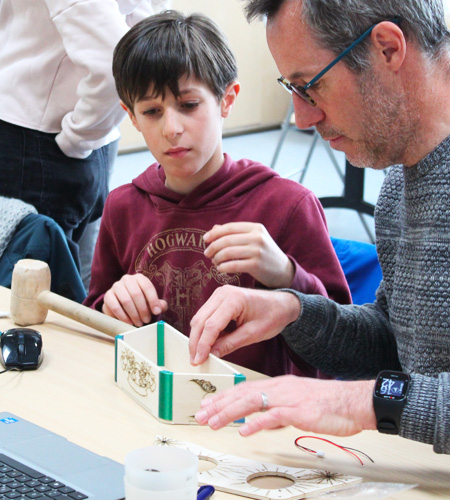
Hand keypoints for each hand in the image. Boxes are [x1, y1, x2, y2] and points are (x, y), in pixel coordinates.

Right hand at [102, 274, 167, 326]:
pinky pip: (115, 306)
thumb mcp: (151, 303)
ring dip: (134, 314)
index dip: (153, 300)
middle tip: (146, 320)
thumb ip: (159, 305)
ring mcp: (116, 286)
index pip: (147, 287)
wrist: (123, 305)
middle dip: (143, 309)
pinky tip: (129, 322)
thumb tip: (161, 307)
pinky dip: (123, 316)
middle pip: (136, 294)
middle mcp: (127, 279)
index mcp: (139, 278)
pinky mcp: (107, 296)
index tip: (156, 312)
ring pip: (126, 300)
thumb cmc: (140, 303)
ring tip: (139, 323)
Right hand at [189, 285, 300, 364]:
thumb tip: (212, 355)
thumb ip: (230, 344)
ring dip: (197, 337)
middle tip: (195, 361)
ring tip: (199, 355)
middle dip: (196, 342)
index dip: (203, 345)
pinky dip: (203, 331)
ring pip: (199, 318)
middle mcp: (223, 293)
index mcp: (234, 299)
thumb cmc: (272, 316)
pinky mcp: (218, 298)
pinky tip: (205, 344)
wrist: (282, 304)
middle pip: (201, 320)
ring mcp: (219, 294)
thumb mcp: (253, 334)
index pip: (211, 325)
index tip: (198, 361)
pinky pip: (205, 315)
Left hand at [195, 376, 376, 436]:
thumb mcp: (297, 405)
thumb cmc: (328, 404)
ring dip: (229, 412)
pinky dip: (256, 423)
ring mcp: (288, 398)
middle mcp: (279, 388)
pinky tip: (243, 430)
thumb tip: (259, 422)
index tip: (208, 404)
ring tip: (212, 421)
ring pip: (252, 402)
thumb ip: (277, 412)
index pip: (245, 389)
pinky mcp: (299, 410)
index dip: (225, 397)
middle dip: (219, 404)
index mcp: (278, 386)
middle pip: (243, 394)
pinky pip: (273, 416)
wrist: (354, 401)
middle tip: (200, 413)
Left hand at [204, 222, 293, 287]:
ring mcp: (258, 251)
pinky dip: (223, 267)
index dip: (215, 233)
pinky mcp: (256, 265)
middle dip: (213, 247)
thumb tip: (213, 229)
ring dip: (217, 258)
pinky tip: (220, 269)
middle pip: (227, 240)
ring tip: (214, 262)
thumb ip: (235, 233)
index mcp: (256, 228)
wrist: (282, 271)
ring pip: (228, 253)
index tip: (205, 239)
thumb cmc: (263, 253)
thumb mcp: (253, 239)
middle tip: (207, 253)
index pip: (230, 227)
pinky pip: (233, 265)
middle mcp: (258, 237)